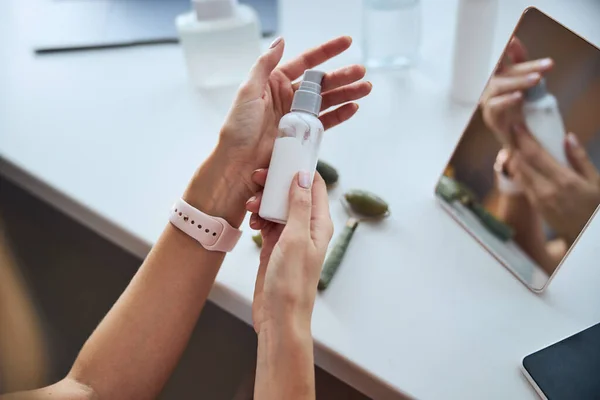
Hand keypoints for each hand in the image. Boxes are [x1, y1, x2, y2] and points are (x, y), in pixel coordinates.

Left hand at [184, 36, 370, 226]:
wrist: (239, 164)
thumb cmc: (238, 128)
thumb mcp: (248, 91)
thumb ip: (264, 65)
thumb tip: (280, 40)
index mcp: (274, 82)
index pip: (306, 63)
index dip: (327, 52)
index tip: (347, 43)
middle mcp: (288, 97)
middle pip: (321, 83)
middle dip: (342, 76)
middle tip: (361, 72)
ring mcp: (296, 116)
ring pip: (327, 101)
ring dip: (346, 94)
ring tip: (365, 88)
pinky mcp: (302, 135)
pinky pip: (325, 122)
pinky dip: (339, 115)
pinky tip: (353, 107)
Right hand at [245, 169, 332, 333]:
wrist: (278, 315)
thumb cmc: (292, 281)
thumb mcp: (295, 238)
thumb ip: (298, 206)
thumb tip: (303, 176)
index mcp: (319, 223)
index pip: (314, 185)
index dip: (299, 169)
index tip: (281, 158)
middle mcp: (306, 227)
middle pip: (292, 193)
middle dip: (275, 184)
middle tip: (257, 179)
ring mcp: (290, 236)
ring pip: (277, 206)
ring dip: (263, 202)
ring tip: (250, 207)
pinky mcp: (275, 245)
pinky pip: (267, 221)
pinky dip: (258, 217)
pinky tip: (251, 221)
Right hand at [481, 37, 552, 145]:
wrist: (517, 139)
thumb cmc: (521, 111)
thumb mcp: (529, 87)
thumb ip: (528, 70)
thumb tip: (531, 54)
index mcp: (500, 76)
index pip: (504, 58)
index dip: (508, 48)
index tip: (514, 39)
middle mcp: (491, 85)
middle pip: (503, 70)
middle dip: (525, 66)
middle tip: (547, 65)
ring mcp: (488, 100)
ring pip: (498, 85)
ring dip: (518, 81)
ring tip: (536, 80)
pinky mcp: (490, 116)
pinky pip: (495, 105)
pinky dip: (507, 100)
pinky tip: (519, 96)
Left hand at [509, 125, 599, 243]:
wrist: (588, 234)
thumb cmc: (595, 205)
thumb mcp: (595, 180)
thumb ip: (579, 158)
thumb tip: (568, 137)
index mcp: (564, 180)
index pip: (535, 155)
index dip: (523, 139)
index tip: (516, 126)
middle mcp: (546, 190)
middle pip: (521, 163)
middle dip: (515, 146)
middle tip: (512, 131)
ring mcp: (538, 199)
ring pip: (519, 173)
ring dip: (515, 158)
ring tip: (514, 143)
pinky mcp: (535, 205)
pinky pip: (523, 184)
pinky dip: (520, 170)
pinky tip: (521, 162)